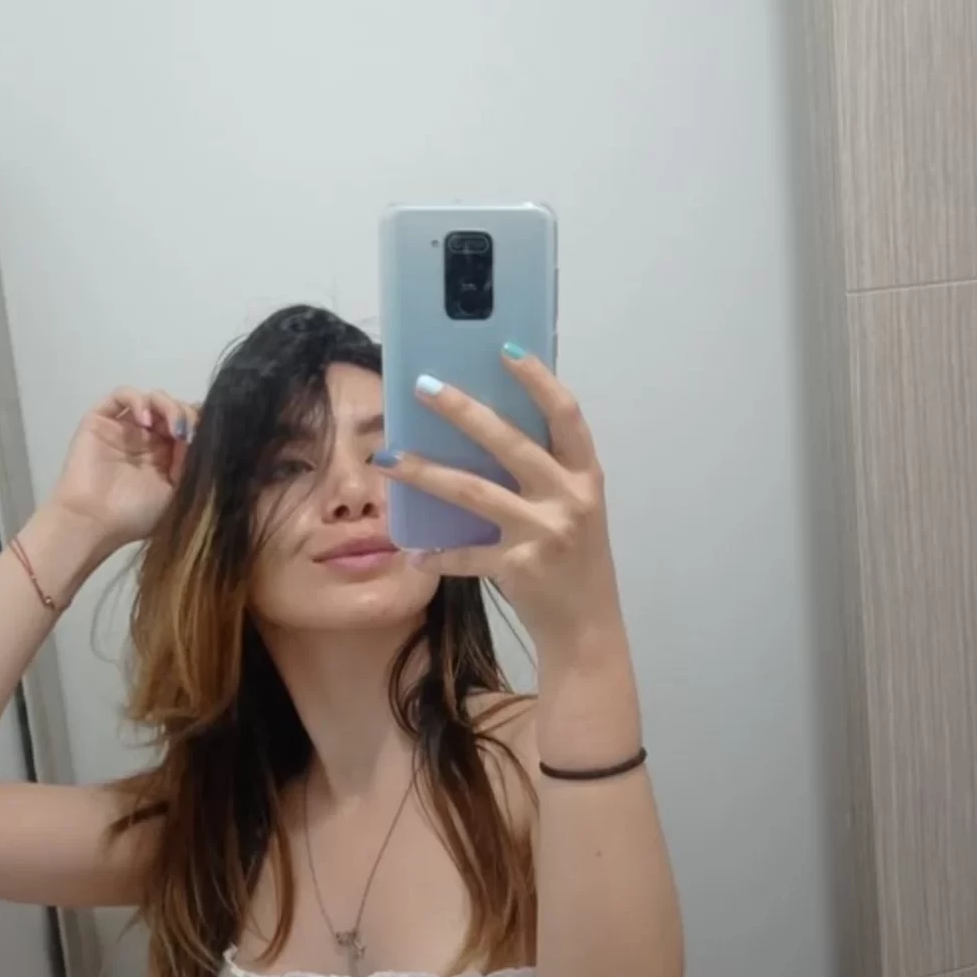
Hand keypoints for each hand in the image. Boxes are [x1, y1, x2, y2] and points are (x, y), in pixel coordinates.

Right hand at [47, 386, 195, 549]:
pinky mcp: (101, 420)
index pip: (188, 425)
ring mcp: (124, 427)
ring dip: (169, 406)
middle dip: (187, 415)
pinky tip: (147, 421)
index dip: (200, 423)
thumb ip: (189, 462)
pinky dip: (139, 400)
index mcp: (165, 455)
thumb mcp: (174, 491)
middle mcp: (146, 438)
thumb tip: (199, 436)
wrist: (94, 523)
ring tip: (174, 428)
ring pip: (152, 398)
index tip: (210, 435)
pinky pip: (122, 395)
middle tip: (189, 433)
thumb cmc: (134, 515)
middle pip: (173, 409)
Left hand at [378, 355, 621, 659]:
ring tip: (388, 459)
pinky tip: (413, 552)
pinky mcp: (519, 567)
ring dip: (425, 473)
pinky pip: (465, 553)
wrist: (588, 626)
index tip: (505, 349)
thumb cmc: (574, 558)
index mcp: (586, 475)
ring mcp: (544, 532)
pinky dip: (436, 555)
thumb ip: (544, 472)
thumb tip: (484, 429)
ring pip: (473, 491)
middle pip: (510, 443)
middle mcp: (569, 497)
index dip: (538, 379)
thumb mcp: (573, 506)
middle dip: (462, 411)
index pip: (566, 414)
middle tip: (423, 387)